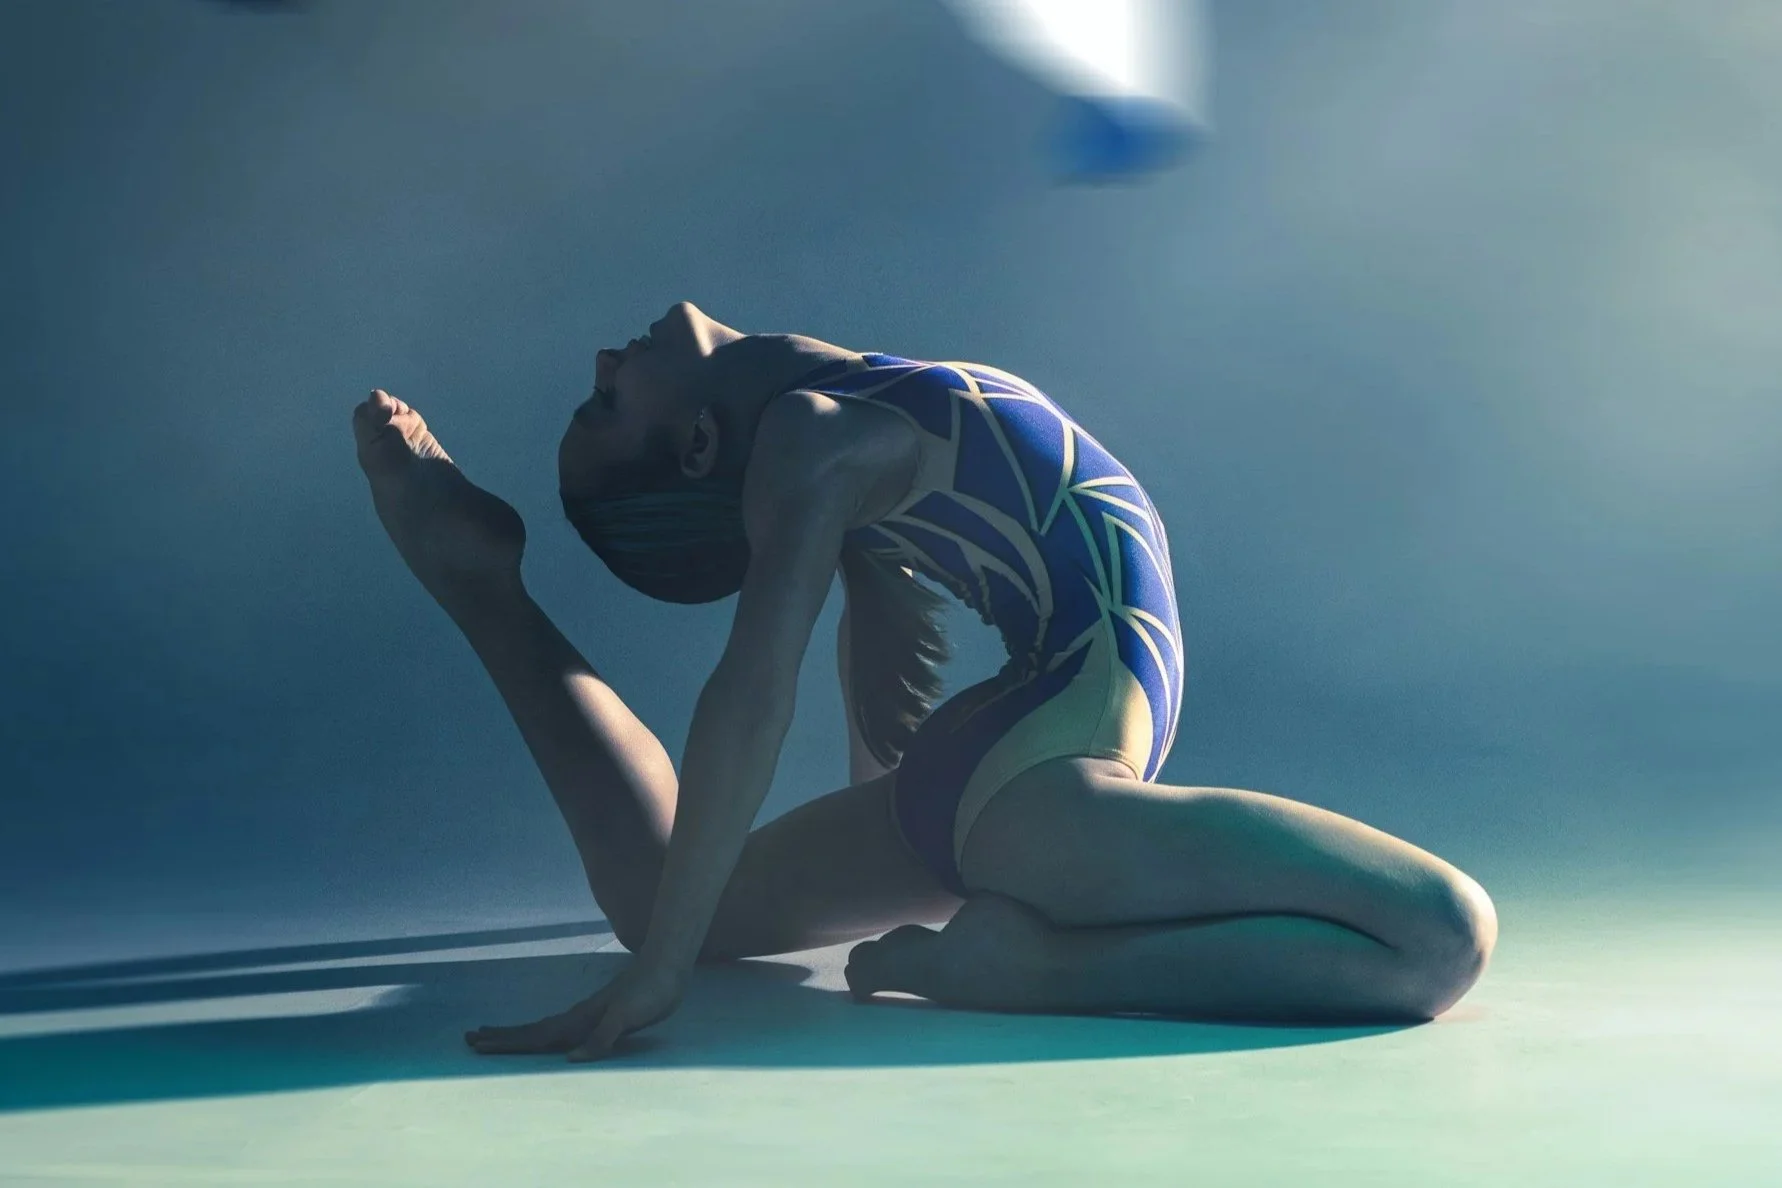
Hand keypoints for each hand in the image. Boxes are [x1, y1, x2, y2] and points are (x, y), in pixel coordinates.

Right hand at [465, 958, 687, 1062]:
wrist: (666, 967)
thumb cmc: (649, 993)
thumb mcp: (628, 1016)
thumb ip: (603, 1037)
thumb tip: (571, 1059)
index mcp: (579, 1021)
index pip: (536, 1037)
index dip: (508, 1043)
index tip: (479, 1044)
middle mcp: (577, 1018)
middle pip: (531, 1031)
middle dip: (501, 1038)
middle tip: (470, 1039)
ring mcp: (586, 1015)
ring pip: (542, 1028)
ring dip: (517, 1034)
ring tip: (492, 1034)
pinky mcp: (599, 1014)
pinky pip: (560, 1027)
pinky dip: (543, 1033)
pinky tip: (542, 1037)